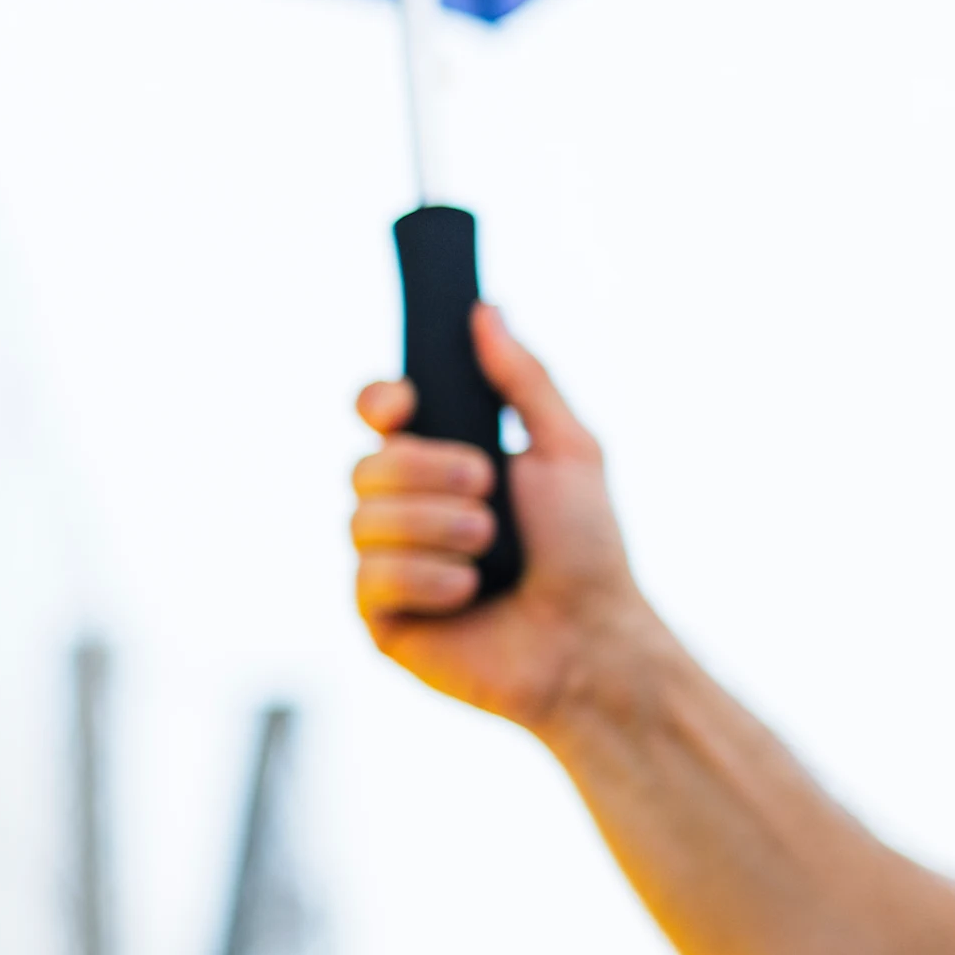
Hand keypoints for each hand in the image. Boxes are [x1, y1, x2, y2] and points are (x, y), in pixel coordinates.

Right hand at [351, 304, 657, 736]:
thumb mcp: (568, 449)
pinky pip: (369, 578)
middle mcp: (405, 511)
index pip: (376, 416)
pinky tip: (467, 593)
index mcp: (441, 464)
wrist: (591, 643)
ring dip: (436, 527)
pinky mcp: (379, 618)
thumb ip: (524, 379)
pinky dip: (427, 579)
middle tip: (487, 493)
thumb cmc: (588, 552)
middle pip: (364, 464)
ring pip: (362, 520)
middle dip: (427, 474)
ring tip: (488, 550)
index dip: (378, 402)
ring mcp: (387, 564)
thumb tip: (486, 311)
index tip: (406, 406)